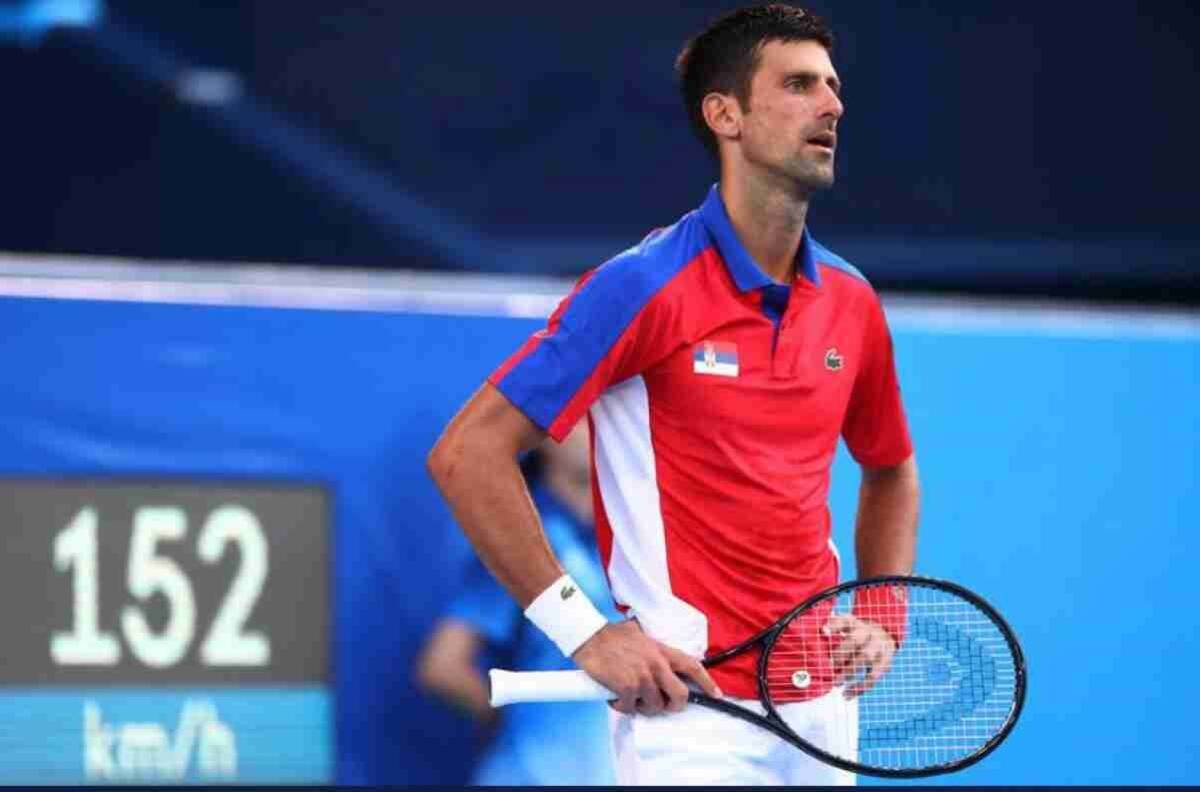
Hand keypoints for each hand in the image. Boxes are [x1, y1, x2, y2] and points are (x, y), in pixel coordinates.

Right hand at [572, 620, 721, 715]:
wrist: (588, 636)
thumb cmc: (610, 635)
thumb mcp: (639, 634)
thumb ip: (652, 647)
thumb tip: (655, 655)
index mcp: (661, 650)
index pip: (692, 666)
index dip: (707, 682)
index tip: (716, 694)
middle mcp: (656, 665)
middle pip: (679, 695)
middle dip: (673, 705)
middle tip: (661, 704)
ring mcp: (642, 677)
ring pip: (654, 706)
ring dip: (641, 706)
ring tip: (629, 697)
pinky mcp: (626, 687)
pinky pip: (630, 708)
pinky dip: (621, 706)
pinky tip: (613, 697)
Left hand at [823, 614, 896, 698]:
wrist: (884, 633)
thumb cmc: (856, 631)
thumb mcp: (845, 624)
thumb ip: (833, 626)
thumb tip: (823, 630)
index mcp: (856, 622)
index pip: (845, 621)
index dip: (834, 625)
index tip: (824, 632)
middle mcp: (869, 632)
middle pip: (856, 640)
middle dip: (841, 653)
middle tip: (828, 665)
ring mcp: (879, 647)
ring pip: (865, 658)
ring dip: (849, 671)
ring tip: (836, 683)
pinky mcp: (885, 662)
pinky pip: (873, 677)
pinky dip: (860, 688)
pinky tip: (847, 695)